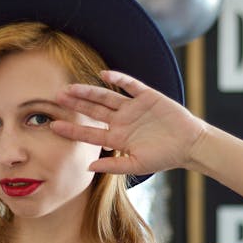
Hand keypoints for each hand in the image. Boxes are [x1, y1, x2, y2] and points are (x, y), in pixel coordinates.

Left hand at [51, 70, 206, 175]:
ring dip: (89, 91)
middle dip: (75, 105)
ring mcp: (133, 107)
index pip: (89, 132)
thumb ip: (113, 166)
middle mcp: (121, 121)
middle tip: (55, 98)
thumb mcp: (137, 165)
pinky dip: (118, 80)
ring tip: (72, 87)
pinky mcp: (147, 96)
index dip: (72, 129)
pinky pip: (130, 85)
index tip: (53, 126)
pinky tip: (105, 76)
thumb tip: (88, 167)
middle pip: (93, 110)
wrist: (190, 145)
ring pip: (106, 97)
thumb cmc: (164, 157)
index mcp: (117, 138)